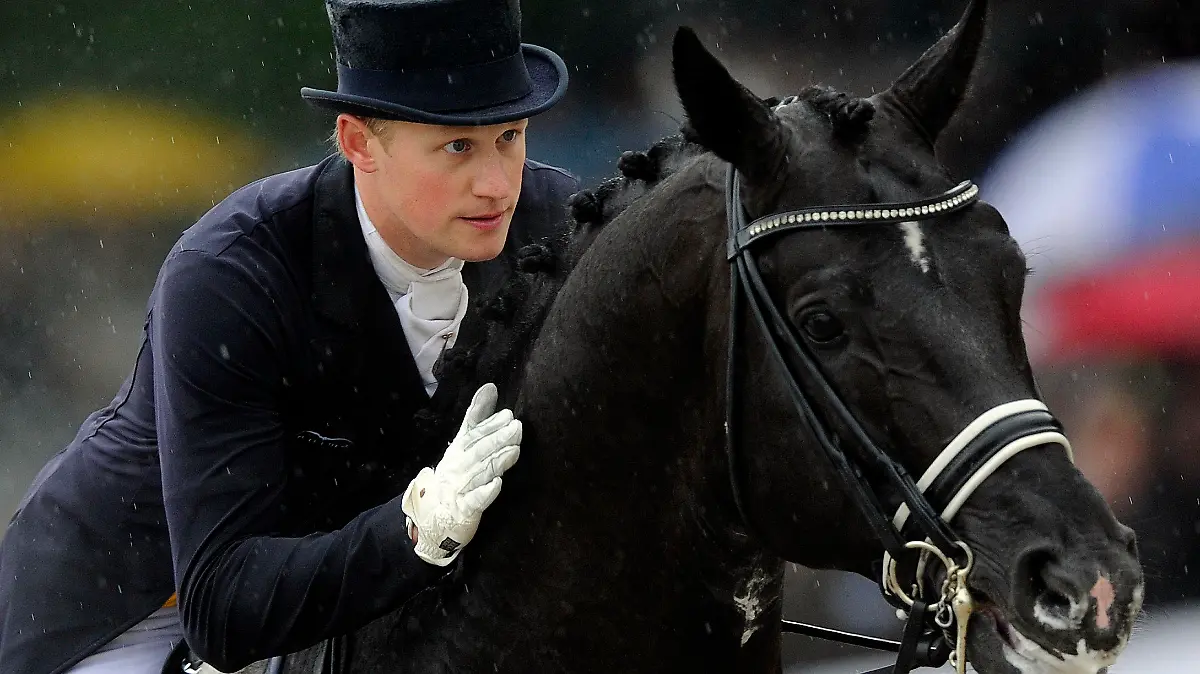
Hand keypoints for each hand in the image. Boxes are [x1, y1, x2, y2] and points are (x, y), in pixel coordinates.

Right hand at [401, 383, 520, 565]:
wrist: (435, 513)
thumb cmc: (457, 473)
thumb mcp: (464, 443)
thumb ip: (477, 417)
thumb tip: (490, 386)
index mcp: (458, 450)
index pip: (473, 435)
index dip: (490, 424)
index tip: (507, 415)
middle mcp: (458, 467)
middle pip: (478, 451)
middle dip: (497, 439)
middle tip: (517, 427)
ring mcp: (460, 488)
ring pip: (480, 473)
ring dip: (496, 461)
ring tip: (514, 450)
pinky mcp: (464, 509)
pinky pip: (475, 500)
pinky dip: (485, 492)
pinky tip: (497, 483)